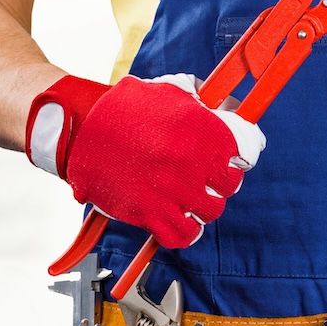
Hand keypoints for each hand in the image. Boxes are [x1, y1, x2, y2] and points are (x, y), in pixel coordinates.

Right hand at [25, 74, 264, 248]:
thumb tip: (229, 108)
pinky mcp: (149, 213)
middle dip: (220, 182)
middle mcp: (190, 162)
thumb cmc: (122, 109)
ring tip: (190, 197)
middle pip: (230, 185)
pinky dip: (185, 231)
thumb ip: (202, 100)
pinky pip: (183, 235)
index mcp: (201, 129)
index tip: (231, 159)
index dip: (239, 156)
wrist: (81, 130)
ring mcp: (172, 191)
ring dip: (203, 206)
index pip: (245, 152)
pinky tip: (180, 220)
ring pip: (210, 211)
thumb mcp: (168, 91)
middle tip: (206, 178)